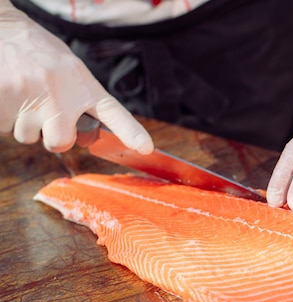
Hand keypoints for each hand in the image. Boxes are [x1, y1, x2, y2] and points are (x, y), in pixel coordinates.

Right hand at [0, 4, 152, 152]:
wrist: (3, 29)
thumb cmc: (38, 52)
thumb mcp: (70, 70)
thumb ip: (79, 99)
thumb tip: (82, 133)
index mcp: (82, 84)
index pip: (113, 112)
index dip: (131, 132)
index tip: (145, 148)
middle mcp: (61, 92)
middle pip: (61, 142)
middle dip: (52, 137)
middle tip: (45, 114)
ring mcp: (31, 96)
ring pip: (27, 136)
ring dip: (24, 123)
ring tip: (23, 94)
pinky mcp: (4, 100)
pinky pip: (5, 127)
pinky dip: (5, 116)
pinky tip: (9, 93)